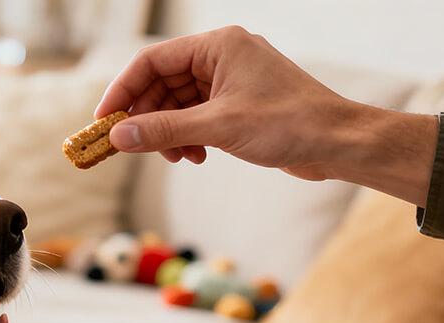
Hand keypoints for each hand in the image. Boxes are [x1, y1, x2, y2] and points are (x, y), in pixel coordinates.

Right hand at [96, 27, 436, 205]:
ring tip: (176, 157)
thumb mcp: (218, 127)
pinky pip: (197, 115)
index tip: (104, 122)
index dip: (123, 91)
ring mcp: (232, 80)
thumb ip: (164, 130)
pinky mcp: (239, 104)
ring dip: (168, 131)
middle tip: (132, 147)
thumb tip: (119, 136)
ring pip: (178, 102)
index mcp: (218, 46)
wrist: (339, 143)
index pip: (152, 62)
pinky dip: (188, 136)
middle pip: (162, 83)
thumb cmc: (290, 124)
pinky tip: (195, 156)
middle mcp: (222, 56)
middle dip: (147, 117)